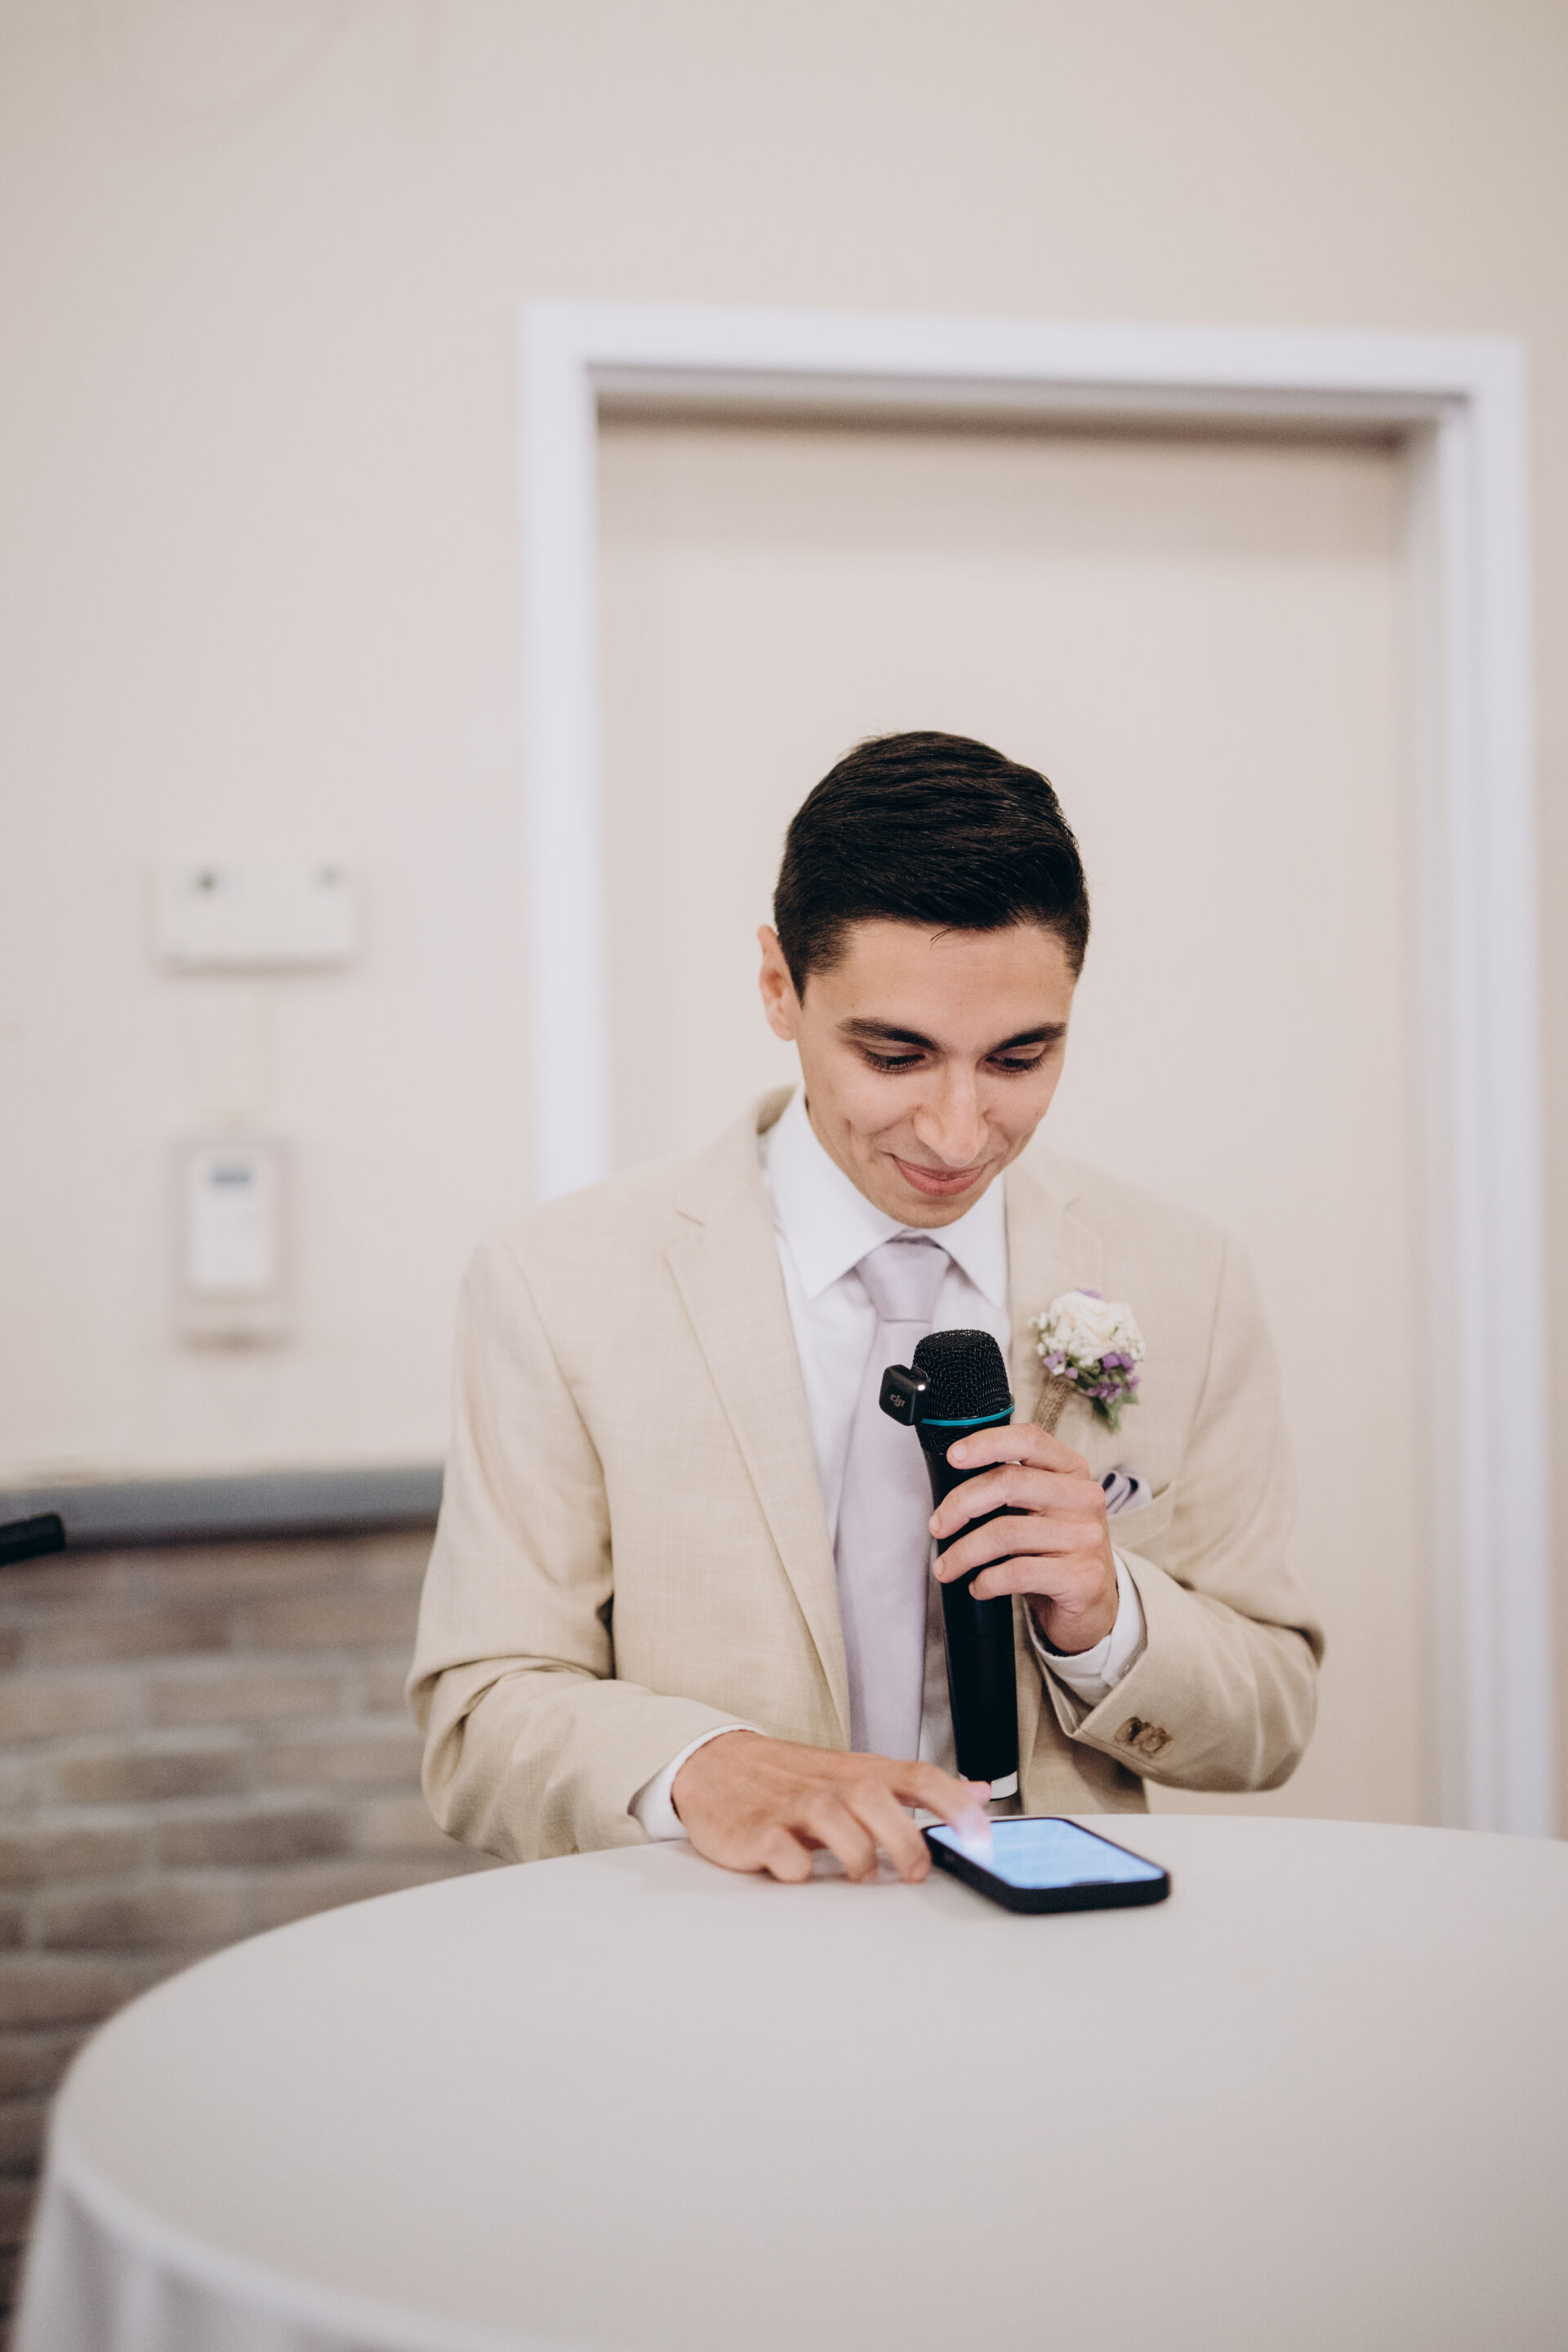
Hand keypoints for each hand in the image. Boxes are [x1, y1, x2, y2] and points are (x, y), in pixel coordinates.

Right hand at [671, 1733, 990, 1883]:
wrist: (714, 1765)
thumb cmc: (795, 1780)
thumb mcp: (858, 1775)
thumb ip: (917, 1789)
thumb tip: (979, 1793)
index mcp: (859, 1771)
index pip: (917, 1775)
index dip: (954, 1803)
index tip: (981, 1835)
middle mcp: (829, 1785)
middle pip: (876, 1799)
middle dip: (905, 1840)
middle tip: (914, 1873)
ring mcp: (791, 1807)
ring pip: (835, 1823)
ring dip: (858, 1856)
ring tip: (859, 1875)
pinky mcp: (755, 1831)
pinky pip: (783, 1854)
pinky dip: (798, 1870)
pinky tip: (800, 1874)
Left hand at [929, 1421, 1117, 1654]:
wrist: (1094, 1602)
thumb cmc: (1055, 1549)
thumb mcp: (1041, 1508)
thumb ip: (1010, 1488)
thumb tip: (951, 1486)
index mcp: (1071, 1470)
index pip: (1029, 1440)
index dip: (987, 1443)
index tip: (953, 1457)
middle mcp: (1083, 1497)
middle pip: (1008, 1483)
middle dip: (960, 1505)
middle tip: (937, 1526)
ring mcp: (1086, 1537)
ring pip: (1006, 1533)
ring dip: (964, 1553)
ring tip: (947, 1567)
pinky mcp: (1082, 1576)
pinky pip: (1017, 1573)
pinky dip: (986, 1581)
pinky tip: (979, 1586)